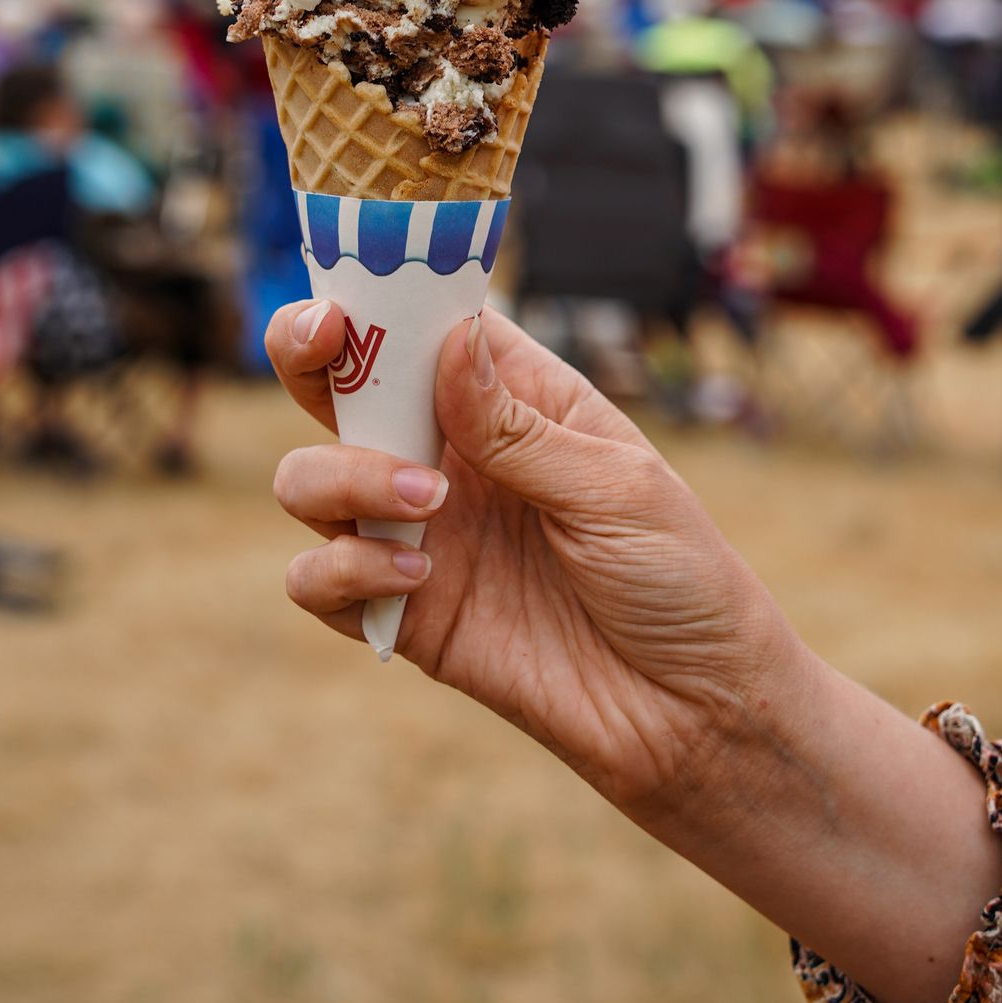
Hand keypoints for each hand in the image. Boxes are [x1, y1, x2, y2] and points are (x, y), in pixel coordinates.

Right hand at [266, 298, 1000, 1002]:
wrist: (696, 712)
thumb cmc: (679, 580)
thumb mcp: (614, 487)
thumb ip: (517, 426)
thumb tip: (450, 339)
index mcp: (511, 401)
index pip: (424, 324)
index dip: (378, 291)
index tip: (353, 289)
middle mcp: (449, 456)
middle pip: (338, 384)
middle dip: (305, 350)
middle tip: (324, 343)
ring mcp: (418, 533)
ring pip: (308, 479)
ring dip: (342, 475)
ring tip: (427, 502)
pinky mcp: (402, 613)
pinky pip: (317, 579)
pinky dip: (344, 568)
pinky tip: (418, 575)